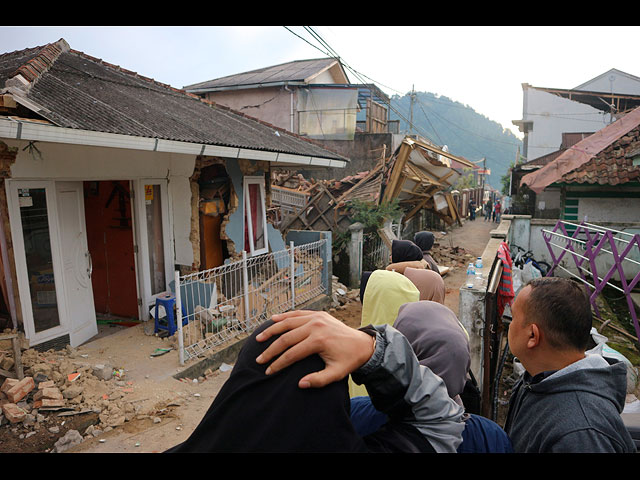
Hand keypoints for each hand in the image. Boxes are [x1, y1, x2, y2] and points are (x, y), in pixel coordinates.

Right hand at [255, 310, 375, 388]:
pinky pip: (297, 313)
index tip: (268, 372)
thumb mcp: (336, 374)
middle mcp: (315, 326)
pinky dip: (284, 316)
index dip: (278, 364)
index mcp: (319, 341)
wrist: (363, 344)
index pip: (292, 354)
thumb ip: (319, 380)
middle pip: (286, 338)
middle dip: (271, 350)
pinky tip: (273, 320)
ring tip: (259, 338)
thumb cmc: (349, 360)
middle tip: (259, 359)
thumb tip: (300, 384)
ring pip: (288, 322)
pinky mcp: (318, 314)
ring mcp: (316, 317)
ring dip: (272, 330)